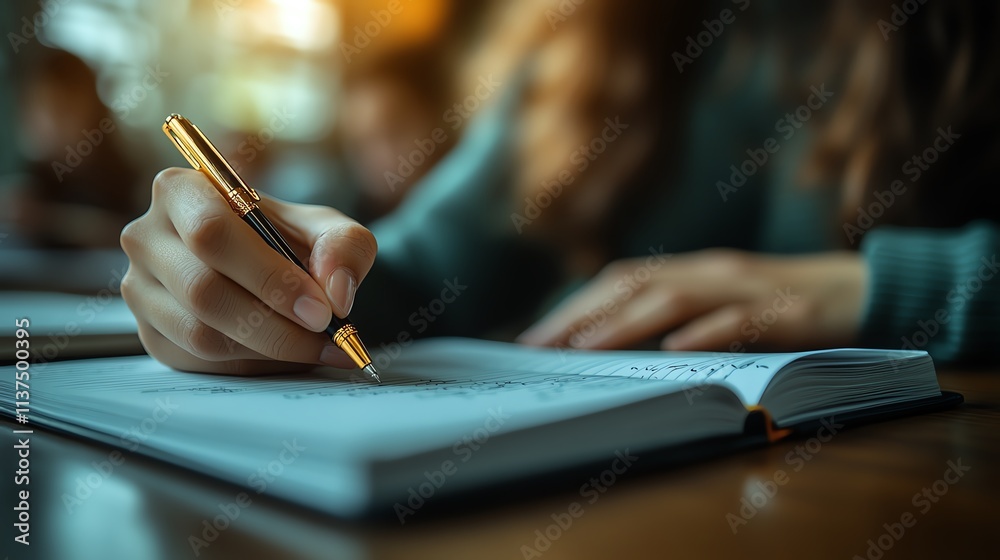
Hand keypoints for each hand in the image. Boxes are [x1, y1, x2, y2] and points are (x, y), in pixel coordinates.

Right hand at [120, 168, 377, 373]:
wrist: (274, 269)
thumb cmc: (292, 240)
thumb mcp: (329, 229)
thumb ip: (344, 247)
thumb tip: (335, 293)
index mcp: (181, 190)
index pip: (212, 233)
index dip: (268, 277)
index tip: (321, 309)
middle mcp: (146, 237)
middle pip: (202, 290)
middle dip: (275, 323)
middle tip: (326, 335)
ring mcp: (140, 290)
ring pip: (200, 334)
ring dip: (269, 350)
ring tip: (318, 348)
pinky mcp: (151, 334)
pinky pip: (199, 362)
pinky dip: (253, 365)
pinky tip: (288, 355)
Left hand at [518, 249, 866, 352]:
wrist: (863, 291)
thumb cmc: (784, 307)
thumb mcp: (724, 306)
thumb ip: (679, 316)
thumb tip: (616, 346)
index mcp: (695, 271)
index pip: (623, 280)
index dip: (577, 305)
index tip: (538, 337)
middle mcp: (713, 272)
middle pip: (635, 284)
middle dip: (582, 315)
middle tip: (541, 347)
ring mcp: (749, 290)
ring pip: (677, 299)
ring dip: (625, 324)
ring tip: (587, 348)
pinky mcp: (787, 313)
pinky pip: (740, 322)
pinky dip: (705, 334)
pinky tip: (674, 351)